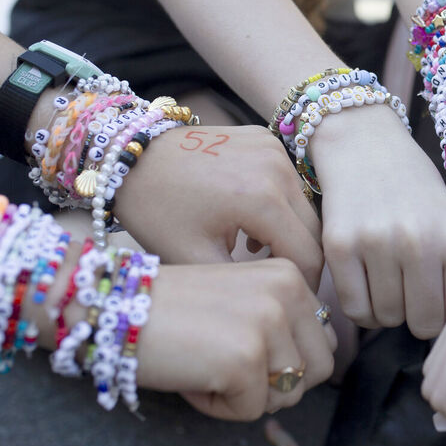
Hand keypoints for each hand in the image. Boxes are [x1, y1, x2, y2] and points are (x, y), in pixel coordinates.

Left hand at [114, 126, 322, 287]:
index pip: (309, 256)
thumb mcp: (194, 259)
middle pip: (314, 231)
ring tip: (258, 252)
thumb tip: (281, 305)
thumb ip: (244, 285)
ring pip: (305, 207)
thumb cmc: (156, 210)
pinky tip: (252, 223)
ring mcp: (273, 149)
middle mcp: (276, 168)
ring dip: (291, 234)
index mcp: (262, 200)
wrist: (132, 157)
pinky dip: (280, 207)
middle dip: (300, 261)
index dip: (306, 288)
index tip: (291, 304)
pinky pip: (289, 183)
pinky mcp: (266, 140)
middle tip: (277, 283)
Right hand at [137, 258, 336, 419]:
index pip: (324, 343)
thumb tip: (319, 367)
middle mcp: (287, 292)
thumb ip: (285, 322)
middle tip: (220, 360)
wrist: (108, 306)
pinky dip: (216, 407)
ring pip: (285, 396)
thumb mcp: (240, 299)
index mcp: (290, 274)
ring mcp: (268, 323)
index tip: (233, 341)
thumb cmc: (168, 309)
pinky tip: (188, 374)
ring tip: (203, 362)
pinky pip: (251, 411)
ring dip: (242, 395)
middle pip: (316, 372)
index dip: (280, 360)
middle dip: (271, 383)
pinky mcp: (245, 358)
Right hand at [311, 105, 445, 338]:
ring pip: (387, 318)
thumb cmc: (415, 193)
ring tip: (386, 280)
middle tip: (408, 293)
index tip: (434, 297)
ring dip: (386, 310)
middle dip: (415, 316)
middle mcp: (422, 242)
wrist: (366, 145)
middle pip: (423, 324)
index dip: (445, 312)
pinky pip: (354, 308)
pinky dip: (360, 306)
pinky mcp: (341, 245)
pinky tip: (364, 283)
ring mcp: (379, 243)